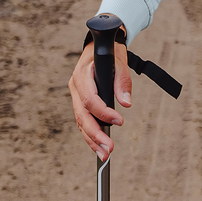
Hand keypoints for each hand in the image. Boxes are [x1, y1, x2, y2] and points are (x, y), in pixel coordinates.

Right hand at [68, 18, 131, 160]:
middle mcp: (75, 87)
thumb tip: (126, 103)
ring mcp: (76, 95)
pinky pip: (83, 121)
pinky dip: (91, 135)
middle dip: (96, 135)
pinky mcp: (80, 102)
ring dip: (92, 140)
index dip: (104, 112)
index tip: (120, 121)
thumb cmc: (110, 51)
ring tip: (105, 155)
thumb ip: (122, 81)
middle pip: (82, 116)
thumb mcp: (119, 60)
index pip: (90, 99)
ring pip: (81, 122)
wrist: (100, 44)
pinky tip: (99, 147)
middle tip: (109, 151)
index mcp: (82, 75)